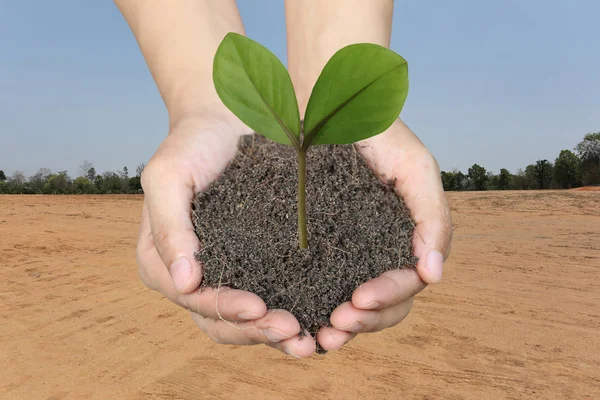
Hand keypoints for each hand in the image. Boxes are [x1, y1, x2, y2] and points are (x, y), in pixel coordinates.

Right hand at [136, 114, 315, 357]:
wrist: (225, 119)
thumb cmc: (192, 144)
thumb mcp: (168, 175)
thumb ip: (168, 225)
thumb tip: (184, 281)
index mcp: (165, 264)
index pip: (196, 299)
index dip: (226, 308)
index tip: (259, 307)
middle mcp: (194, 278)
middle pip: (224, 322)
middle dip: (259, 332)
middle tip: (295, 333)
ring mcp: (229, 274)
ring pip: (251, 322)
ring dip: (280, 335)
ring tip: (312, 340)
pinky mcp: (261, 265)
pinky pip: (279, 297)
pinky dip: (298, 311)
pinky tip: (324, 318)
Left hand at [316, 119, 452, 350]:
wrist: (332, 103)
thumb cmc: (381, 134)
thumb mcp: (416, 170)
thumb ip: (433, 219)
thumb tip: (434, 276)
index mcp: (406, 240)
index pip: (406, 283)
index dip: (387, 297)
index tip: (358, 299)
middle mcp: (379, 251)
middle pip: (382, 305)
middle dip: (363, 321)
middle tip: (334, 328)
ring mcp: (348, 252)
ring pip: (351, 304)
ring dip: (339, 326)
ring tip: (318, 338)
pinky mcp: (315, 246)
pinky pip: (316, 286)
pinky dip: (310, 307)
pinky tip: (294, 318)